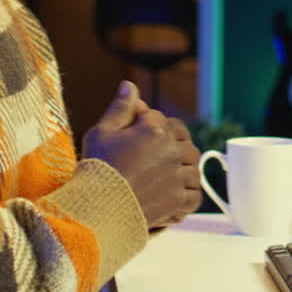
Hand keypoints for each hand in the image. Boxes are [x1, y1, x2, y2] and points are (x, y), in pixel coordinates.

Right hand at [82, 81, 201, 227]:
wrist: (96, 207)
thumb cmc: (97, 168)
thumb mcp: (102, 132)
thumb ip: (120, 107)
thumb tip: (129, 85)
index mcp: (154, 129)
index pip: (162, 119)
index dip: (149, 125)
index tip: (137, 135)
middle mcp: (171, 150)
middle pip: (184, 141)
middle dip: (173, 144)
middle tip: (156, 155)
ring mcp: (177, 176)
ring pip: (193, 167)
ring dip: (184, 169)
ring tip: (168, 174)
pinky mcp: (178, 200)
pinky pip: (195, 195)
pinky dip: (189, 194)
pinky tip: (176, 193)